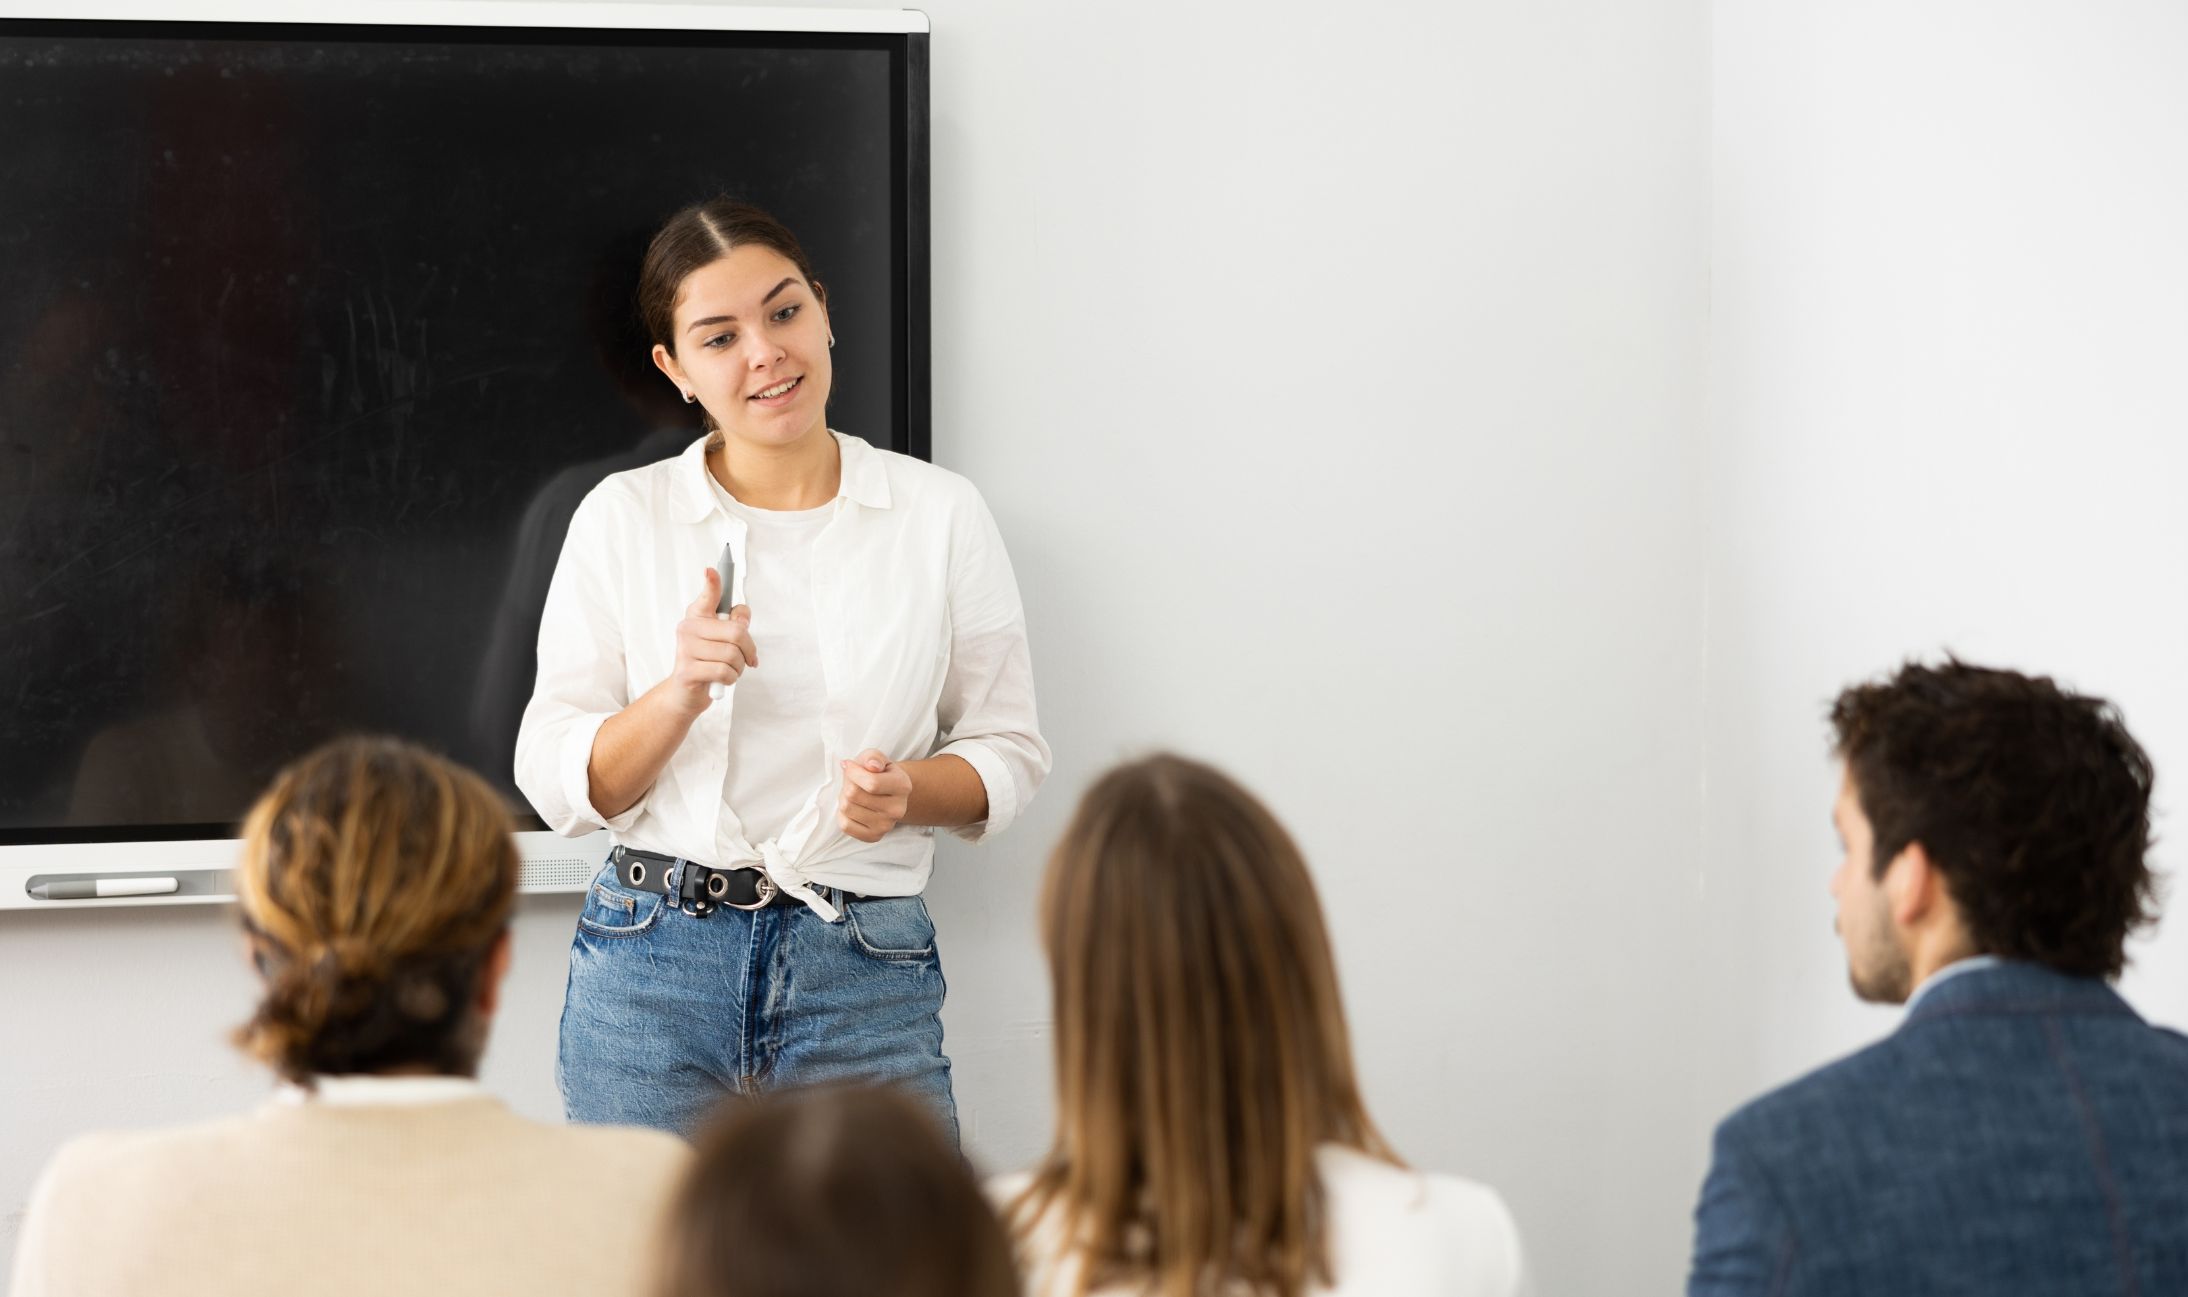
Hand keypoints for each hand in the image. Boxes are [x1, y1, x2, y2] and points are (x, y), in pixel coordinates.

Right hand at [671, 567, 757, 709]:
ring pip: (733, 655)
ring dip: (739, 668)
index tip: (712, 569)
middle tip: (747, 659)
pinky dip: (731, 679)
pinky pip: (725, 672)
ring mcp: (685, 649)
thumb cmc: (709, 662)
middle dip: (749, 649)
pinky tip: (721, 680)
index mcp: (698, 616)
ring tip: (729, 670)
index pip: (708, 595)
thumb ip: (735, 625)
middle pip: (737, 632)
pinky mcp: (687, 671)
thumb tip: (741, 621)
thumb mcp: (724, 641)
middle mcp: (688, 628)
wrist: (686, 693)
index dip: (712, 582)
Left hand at [838, 749, 912, 842]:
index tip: (849, 766)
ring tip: (854, 794)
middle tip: (853, 782)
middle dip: (847, 784)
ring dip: (843, 798)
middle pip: (854, 795)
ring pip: (847, 808)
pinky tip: (853, 808)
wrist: (887, 794)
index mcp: (902, 786)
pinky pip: (845, 825)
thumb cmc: (878, 773)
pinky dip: (842, 814)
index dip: (853, 772)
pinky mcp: (874, 837)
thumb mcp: (876, 758)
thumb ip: (873, 757)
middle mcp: (898, 809)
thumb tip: (872, 766)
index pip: (871, 783)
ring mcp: (887, 826)